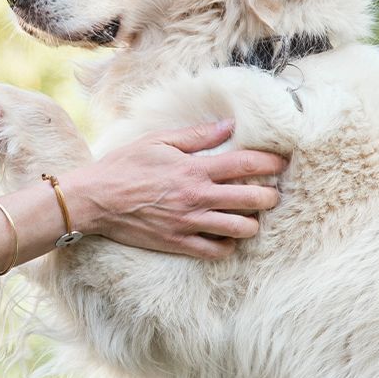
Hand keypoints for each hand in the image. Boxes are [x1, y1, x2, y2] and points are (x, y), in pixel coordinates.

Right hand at [63, 120, 285, 259]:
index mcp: (194, 169)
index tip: (282, 163)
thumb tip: (228, 126)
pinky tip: (227, 235)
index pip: (246, 165)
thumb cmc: (124, 165)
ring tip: (251, 216)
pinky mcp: (179, 243)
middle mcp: (197, 197)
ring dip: (253, 222)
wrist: (95, 199)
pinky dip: (229, 245)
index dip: (271, 164)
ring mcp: (189, 223)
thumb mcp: (158, 141)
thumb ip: (196, 135)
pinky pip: (217, 251)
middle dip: (271, 196)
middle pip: (253, 200)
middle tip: (272, 193)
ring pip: (241, 229)